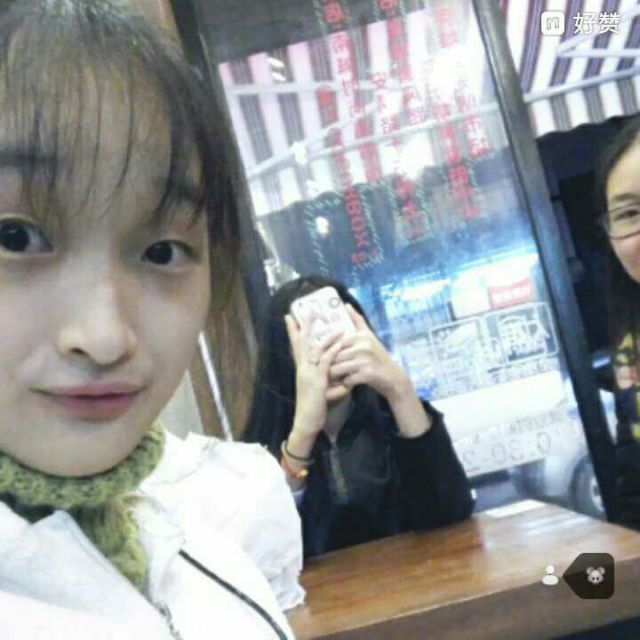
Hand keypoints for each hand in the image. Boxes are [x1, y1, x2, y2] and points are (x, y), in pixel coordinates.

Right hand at [285, 313, 343, 447]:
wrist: (306, 422)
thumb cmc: (312, 407)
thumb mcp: (317, 388)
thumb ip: (322, 377)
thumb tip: (332, 370)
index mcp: (301, 369)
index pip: (296, 346)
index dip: (294, 331)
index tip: (290, 317)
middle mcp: (302, 368)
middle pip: (302, 342)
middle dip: (305, 325)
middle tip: (307, 310)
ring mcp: (309, 373)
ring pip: (317, 349)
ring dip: (328, 336)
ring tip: (338, 326)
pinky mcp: (317, 380)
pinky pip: (326, 361)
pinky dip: (334, 350)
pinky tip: (341, 342)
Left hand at [329, 304, 409, 400]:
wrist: (393, 377)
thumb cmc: (378, 356)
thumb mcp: (369, 336)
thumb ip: (357, 321)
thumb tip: (347, 304)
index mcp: (361, 336)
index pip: (335, 342)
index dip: (327, 351)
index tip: (322, 357)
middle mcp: (364, 346)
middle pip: (335, 355)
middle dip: (328, 364)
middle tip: (323, 370)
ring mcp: (366, 360)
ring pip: (338, 368)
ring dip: (333, 375)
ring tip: (331, 378)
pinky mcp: (368, 375)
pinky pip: (347, 379)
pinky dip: (344, 383)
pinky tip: (344, 384)